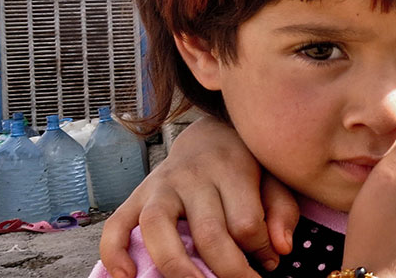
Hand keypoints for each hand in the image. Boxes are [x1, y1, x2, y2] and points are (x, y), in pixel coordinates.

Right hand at [98, 117, 299, 277]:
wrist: (210, 131)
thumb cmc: (247, 162)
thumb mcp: (274, 175)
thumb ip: (281, 210)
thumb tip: (279, 250)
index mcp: (231, 168)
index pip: (246, 223)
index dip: (260, 251)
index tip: (267, 263)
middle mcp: (193, 176)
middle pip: (209, 232)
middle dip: (227, 270)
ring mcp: (160, 185)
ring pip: (159, 227)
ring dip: (176, 266)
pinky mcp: (136, 195)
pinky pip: (116, 225)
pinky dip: (114, 252)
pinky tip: (125, 277)